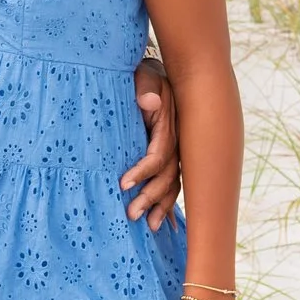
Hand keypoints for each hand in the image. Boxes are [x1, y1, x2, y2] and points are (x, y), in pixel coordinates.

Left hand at [122, 55, 180, 226]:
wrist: (155, 73)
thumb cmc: (143, 75)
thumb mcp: (144, 75)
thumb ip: (145, 87)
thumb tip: (148, 103)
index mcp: (169, 126)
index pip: (159, 156)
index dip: (142, 171)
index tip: (123, 184)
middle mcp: (176, 142)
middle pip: (168, 177)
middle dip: (150, 198)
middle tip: (131, 215)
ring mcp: (176, 151)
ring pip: (173, 184)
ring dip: (162, 206)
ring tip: (149, 226)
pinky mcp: (170, 157)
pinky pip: (173, 183)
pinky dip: (169, 203)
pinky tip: (166, 225)